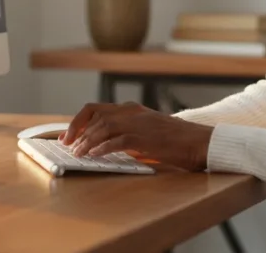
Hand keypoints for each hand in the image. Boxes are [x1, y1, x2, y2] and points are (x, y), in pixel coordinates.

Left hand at [60, 102, 213, 170]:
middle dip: (77, 131)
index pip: (96, 109)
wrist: (198, 142)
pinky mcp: (145, 137)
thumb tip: (102, 146)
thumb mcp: (146, 132)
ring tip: (78, 153)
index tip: (68, 135)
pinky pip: (117, 140)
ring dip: (86, 140)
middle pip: (95, 115)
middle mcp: (132, 112)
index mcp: (132, 109)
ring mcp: (138, 123)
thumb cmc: (175, 141)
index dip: (78, 121)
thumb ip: (126, 134)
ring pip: (103, 126)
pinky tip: (94, 155)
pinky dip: (102, 147)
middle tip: (67, 145)